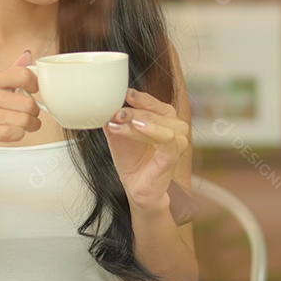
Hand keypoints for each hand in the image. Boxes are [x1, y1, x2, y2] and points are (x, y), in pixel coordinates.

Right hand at [0, 51, 40, 175]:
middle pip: (29, 102)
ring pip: (25, 119)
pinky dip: (19, 135)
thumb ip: (11, 74)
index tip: (33, 93)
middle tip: (28, 116)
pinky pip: (16, 133)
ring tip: (23, 126)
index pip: (23, 74)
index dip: (35, 85)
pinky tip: (12, 133)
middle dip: (34, 113)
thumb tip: (27, 55)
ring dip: (30, 126)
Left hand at [103, 88, 189, 211]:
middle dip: (132, 110)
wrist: (136, 186)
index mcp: (164, 117)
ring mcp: (176, 141)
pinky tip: (137, 127)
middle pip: (152, 112)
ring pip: (158, 123)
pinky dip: (152, 131)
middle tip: (115, 112)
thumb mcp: (119, 133)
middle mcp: (175, 126)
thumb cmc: (132, 159)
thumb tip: (103, 103)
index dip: (138, 97)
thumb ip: (114, 118)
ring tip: (120, 120)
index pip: (152, 102)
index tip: (123, 94)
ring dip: (138, 120)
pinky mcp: (174, 155)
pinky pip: (167, 140)